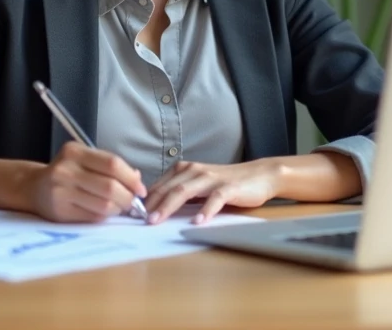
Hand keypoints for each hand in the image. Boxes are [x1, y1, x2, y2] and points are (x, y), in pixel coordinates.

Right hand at [25, 142, 146, 222]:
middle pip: (110, 186)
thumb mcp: (84, 160)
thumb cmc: (67, 172)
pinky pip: (93, 217)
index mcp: (75, 152)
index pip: (112, 164)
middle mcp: (66, 170)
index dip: (131, 178)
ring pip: (104, 205)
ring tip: (119, 207)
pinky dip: (105, 216)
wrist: (34, 188)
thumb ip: (109, 166)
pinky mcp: (60, 212)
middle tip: (133, 202)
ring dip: (118, 209)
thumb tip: (137, 179)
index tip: (141, 189)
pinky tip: (104, 212)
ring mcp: (61, 192)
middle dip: (128, 197)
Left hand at [144, 159, 281, 224]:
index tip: (132, 214)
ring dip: (169, 206)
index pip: (159, 185)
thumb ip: (179, 191)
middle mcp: (195, 171)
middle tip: (139, 220)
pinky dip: (205, 210)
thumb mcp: (198, 185)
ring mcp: (212, 178)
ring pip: (185, 191)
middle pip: (168, 188)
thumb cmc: (226, 183)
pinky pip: (214, 199)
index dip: (145, 199)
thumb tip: (153, 207)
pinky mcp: (229, 188)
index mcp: (185, 170)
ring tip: (158, 220)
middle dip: (152, 205)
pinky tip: (198, 222)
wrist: (259, 175)